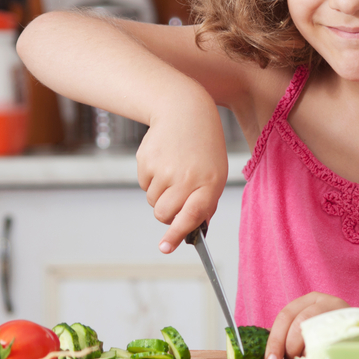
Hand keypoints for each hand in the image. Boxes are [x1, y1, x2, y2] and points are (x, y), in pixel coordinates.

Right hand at [136, 98, 227, 253]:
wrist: (184, 110)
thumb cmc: (203, 146)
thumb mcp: (215, 173)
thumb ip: (205, 203)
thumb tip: (193, 229)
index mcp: (208, 183)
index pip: (191, 216)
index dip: (176, 235)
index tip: (165, 248)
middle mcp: (185, 177)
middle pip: (163, 214)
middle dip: (166, 212)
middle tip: (176, 195)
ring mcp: (163, 169)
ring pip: (152, 200)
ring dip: (160, 193)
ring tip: (173, 169)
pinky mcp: (146, 161)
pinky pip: (144, 184)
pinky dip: (151, 178)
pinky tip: (163, 160)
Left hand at [265, 292, 347, 358]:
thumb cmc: (330, 337)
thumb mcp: (309, 330)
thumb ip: (291, 337)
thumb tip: (272, 357)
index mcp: (309, 300)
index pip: (285, 316)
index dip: (275, 340)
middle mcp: (325, 301)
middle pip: (298, 321)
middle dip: (288, 346)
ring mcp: (341, 311)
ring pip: (315, 329)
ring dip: (305, 350)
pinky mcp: (353, 325)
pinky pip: (333, 339)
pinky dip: (323, 352)